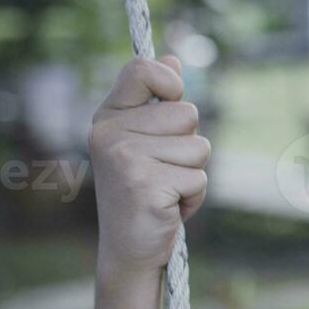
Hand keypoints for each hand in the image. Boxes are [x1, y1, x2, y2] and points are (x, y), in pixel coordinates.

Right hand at [89, 55, 210, 278]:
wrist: (129, 249)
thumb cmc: (145, 191)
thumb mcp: (148, 141)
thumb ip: (159, 102)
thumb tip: (173, 59)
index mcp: (109, 117)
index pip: (141, 69)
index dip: (169, 83)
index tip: (171, 102)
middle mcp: (109, 134)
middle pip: (187, 113)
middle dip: (188, 144)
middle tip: (163, 170)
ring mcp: (125, 159)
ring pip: (199, 147)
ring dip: (192, 173)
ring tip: (166, 189)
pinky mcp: (144, 186)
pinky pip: (199, 179)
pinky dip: (193, 197)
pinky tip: (169, 208)